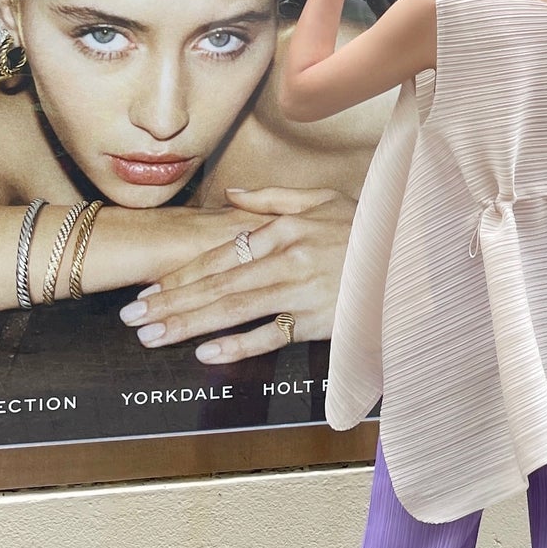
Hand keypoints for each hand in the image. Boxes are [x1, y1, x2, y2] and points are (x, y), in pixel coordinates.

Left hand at [119, 185, 350, 362]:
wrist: (413, 255)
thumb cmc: (367, 229)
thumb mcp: (322, 200)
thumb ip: (273, 198)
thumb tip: (230, 194)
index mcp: (284, 230)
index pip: (219, 255)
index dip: (180, 275)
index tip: (148, 290)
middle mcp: (288, 258)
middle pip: (217, 284)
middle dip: (170, 302)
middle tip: (133, 317)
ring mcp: (302, 290)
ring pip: (234, 308)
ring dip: (188, 323)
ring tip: (153, 335)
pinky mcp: (319, 320)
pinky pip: (272, 335)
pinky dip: (238, 345)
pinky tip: (206, 354)